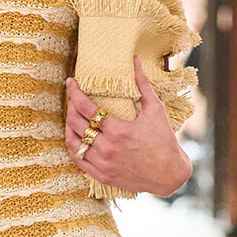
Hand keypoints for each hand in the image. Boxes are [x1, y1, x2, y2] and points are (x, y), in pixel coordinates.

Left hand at [65, 59, 192, 197]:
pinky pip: (77, 159)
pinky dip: (73, 145)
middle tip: (72, 97)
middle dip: (70, 105)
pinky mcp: (101, 175)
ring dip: (68, 126)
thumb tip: (134, 60)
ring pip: (72, 141)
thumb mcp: (156, 110)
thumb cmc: (164, 140)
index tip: (71, 82)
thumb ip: (142, 84)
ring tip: (72, 115)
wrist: (169, 174)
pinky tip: (75, 135)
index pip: (86, 107)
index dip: (74, 92)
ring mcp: (102, 164)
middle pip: (75, 123)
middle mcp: (107, 148)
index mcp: (119, 130)